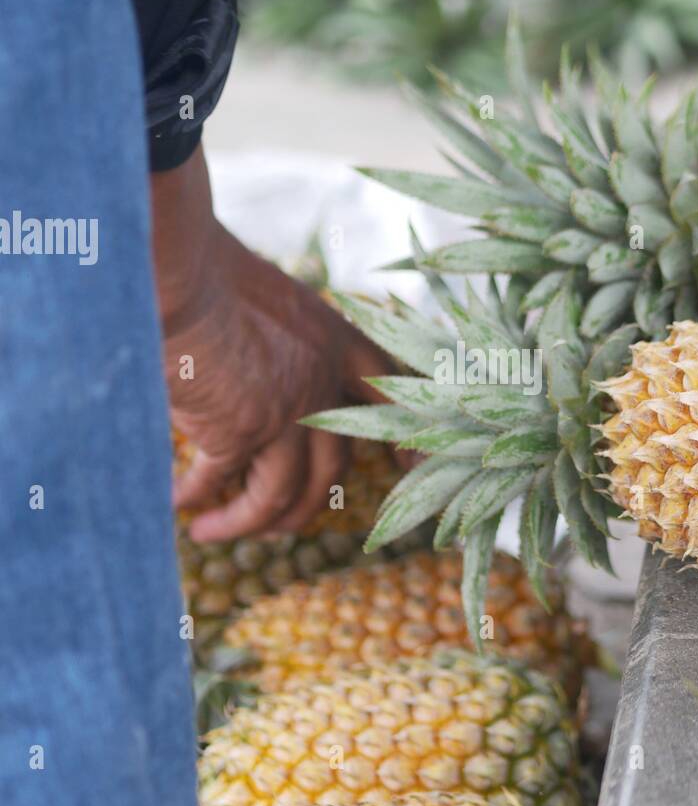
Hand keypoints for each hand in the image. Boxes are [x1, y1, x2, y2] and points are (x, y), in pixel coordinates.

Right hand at [153, 145, 389, 539]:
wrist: (182, 272)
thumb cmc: (211, 273)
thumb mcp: (273, 301)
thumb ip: (286, 344)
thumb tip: (264, 379)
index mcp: (335, 342)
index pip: (385, 394)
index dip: (400, 434)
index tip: (411, 468)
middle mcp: (321, 382)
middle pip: (332, 468)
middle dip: (302, 507)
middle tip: (276, 526)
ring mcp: (286, 411)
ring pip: (280, 494)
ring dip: (246, 523)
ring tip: (210, 533)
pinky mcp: (241, 430)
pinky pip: (221, 482)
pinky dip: (197, 498)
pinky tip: (178, 504)